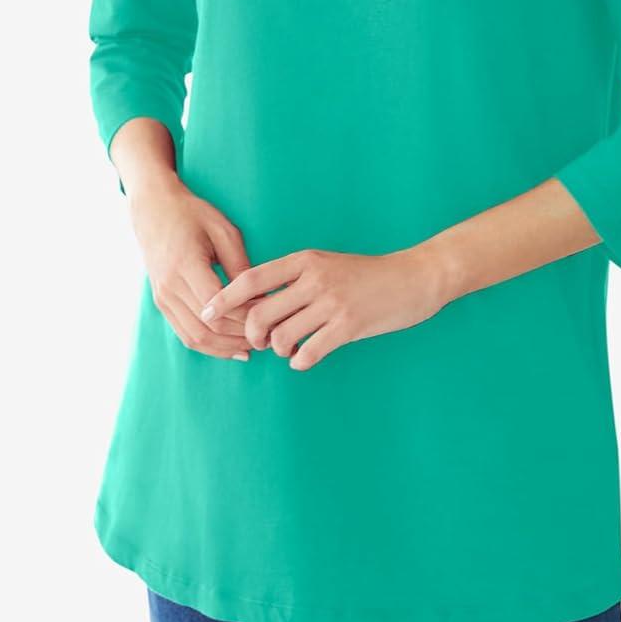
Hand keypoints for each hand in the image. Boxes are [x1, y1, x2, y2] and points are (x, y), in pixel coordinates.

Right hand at [128, 176, 265, 360]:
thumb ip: (240, 267)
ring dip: (226, 347)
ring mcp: (163, 298)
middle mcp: (170, 287)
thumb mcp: (224, 232)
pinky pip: (185, 335)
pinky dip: (210, 346)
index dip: (246, 317)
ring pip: (196, 337)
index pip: (219, 306)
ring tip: (254, 346)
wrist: (154, 210)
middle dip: (241, 336)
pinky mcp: (162, 304)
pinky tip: (232, 347)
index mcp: (185, 265)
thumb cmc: (193, 215)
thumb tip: (260, 299)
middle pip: (209, 327)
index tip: (271, 316)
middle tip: (269, 336)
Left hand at [197, 247, 446, 370]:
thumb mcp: (326, 265)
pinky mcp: (349, 326)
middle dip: (252, 336)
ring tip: (291, 348)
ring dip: (279, 350)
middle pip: (260, 314)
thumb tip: (257, 305)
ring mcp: (331, 303)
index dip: (224, 298)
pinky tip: (307, 357)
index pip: (251, 279)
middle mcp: (314, 279)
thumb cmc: (367, 275)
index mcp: (304, 260)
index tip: (206, 313)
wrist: (414, 278)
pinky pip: (308, 352)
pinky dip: (300, 361)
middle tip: (261, 343)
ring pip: (281, 337)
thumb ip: (295, 279)